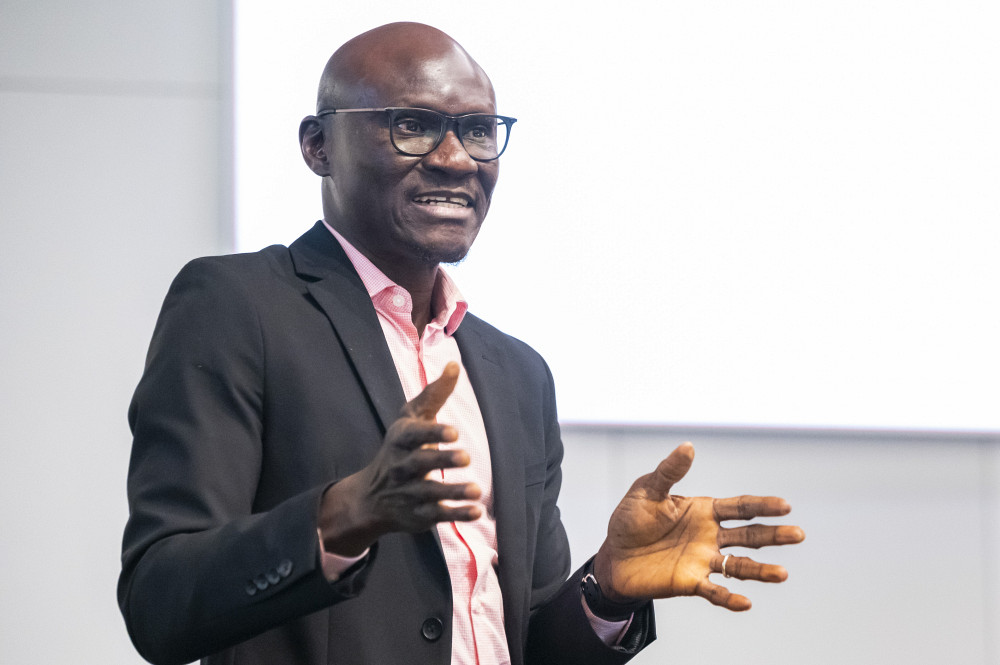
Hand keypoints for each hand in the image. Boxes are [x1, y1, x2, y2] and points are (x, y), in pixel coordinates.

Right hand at [319, 362, 480, 555]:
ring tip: (476, 490)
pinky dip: (456, 514)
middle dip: (442, 460)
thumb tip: (454, 364)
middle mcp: (401, 467)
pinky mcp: (419, 514)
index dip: (432, 432)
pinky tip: (477, 511)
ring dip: (453, 491)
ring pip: (430, 493)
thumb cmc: (399, 448)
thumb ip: (434, 394)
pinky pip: (438, 515)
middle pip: (420, 463)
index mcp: (400, 440)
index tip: (454, 431)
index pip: (413, 435)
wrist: (369, 497)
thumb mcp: (410, 419)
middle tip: (467, 457)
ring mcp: (409, 492)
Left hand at [593, 442, 803, 610]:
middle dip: (774, 535)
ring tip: (782, 574)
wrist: (613, 555)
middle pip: (749, 536)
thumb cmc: (630, 519)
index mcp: (704, 511)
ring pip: (739, 566)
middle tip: (798, 534)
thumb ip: (669, 472)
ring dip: (761, 571)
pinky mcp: (689, 582)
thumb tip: (688, 447)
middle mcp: (710, 536)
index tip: (785, 506)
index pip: (740, 507)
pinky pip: (714, 591)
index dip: (762, 506)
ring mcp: (702, 560)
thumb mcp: (647, 490)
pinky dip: (729, 598)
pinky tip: (745, 603)